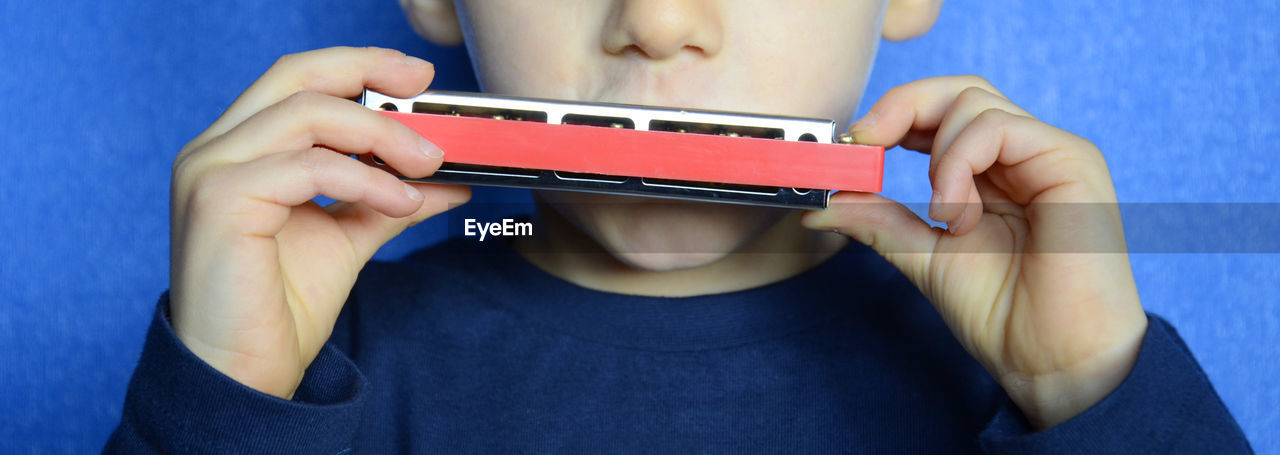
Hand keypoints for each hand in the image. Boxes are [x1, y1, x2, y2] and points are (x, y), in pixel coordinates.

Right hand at [169, 47, 469, 397]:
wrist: (244, 374)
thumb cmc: (280, 308)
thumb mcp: (350, 236)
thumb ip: (390, 199)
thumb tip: (449, 179)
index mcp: (237, 148)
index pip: (297, 79)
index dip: (358, 65)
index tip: (416, 77)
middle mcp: (215, 149)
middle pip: (297, 76)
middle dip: (369, 73)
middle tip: (427, 91)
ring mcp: (210, 171)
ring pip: (309, 114)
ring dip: (382, 136)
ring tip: (429, 165)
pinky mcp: (220, 200)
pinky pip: (311, 167)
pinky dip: (367, 180)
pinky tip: (402, 202)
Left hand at [802, 76, 1147, 428]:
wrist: (1053, 363)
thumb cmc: (1004, 315)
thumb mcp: (924, 256)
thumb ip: (878, 221)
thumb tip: (819, 204)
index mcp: (992, 173)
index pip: (940, 113)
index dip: (892, 116)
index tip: (852, 144)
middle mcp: (1023, 155)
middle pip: (957, 91)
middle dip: (900, 108)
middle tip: (866, 142)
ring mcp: (1049, 153)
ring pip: (972, 101)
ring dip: (937, 156)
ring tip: (943, 217)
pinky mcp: (1072, 160)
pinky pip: (998, 127)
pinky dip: (960, 162)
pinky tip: (959, 214)